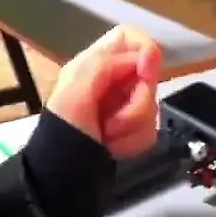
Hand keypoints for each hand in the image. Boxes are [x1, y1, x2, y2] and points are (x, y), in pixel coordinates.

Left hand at [45, 26, 161, 158]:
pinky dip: (133, 142)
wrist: (62, 178)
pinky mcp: (133, 130)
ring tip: (108, 137)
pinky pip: (151, 129)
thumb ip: (105, 64)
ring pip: (153, 105)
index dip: (145, 50)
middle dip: (137, 102)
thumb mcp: (75, 92)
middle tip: (112, 120)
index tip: (144, 73)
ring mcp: (124, 106)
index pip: (132, 38)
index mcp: (95, 64)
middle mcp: (113, 80)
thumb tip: (146, 53)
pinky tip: (114, 148)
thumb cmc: (63, 131)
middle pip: (149, 75)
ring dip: (132, 126)